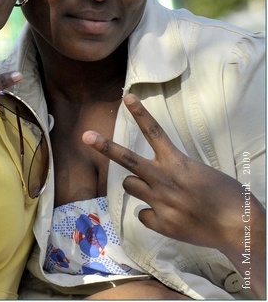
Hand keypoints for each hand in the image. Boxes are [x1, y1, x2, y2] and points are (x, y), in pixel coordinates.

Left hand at [84, 93, 264, 297]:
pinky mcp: (160, 222)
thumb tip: (155, 180)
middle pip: (127, 159)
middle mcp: (163, 179)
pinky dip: (152, 215)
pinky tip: (170, 217)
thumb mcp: (200, 174)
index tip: (127, 97)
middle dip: (104, 146)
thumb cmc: (227, 197)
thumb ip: (174, 171)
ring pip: (130, 185)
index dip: (140, 113)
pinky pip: (143, 214)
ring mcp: (159, 201)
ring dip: (138, 186)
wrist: (238, 227)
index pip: (154, 132)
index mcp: (177, 162)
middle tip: (85, 135)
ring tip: (159, 192)